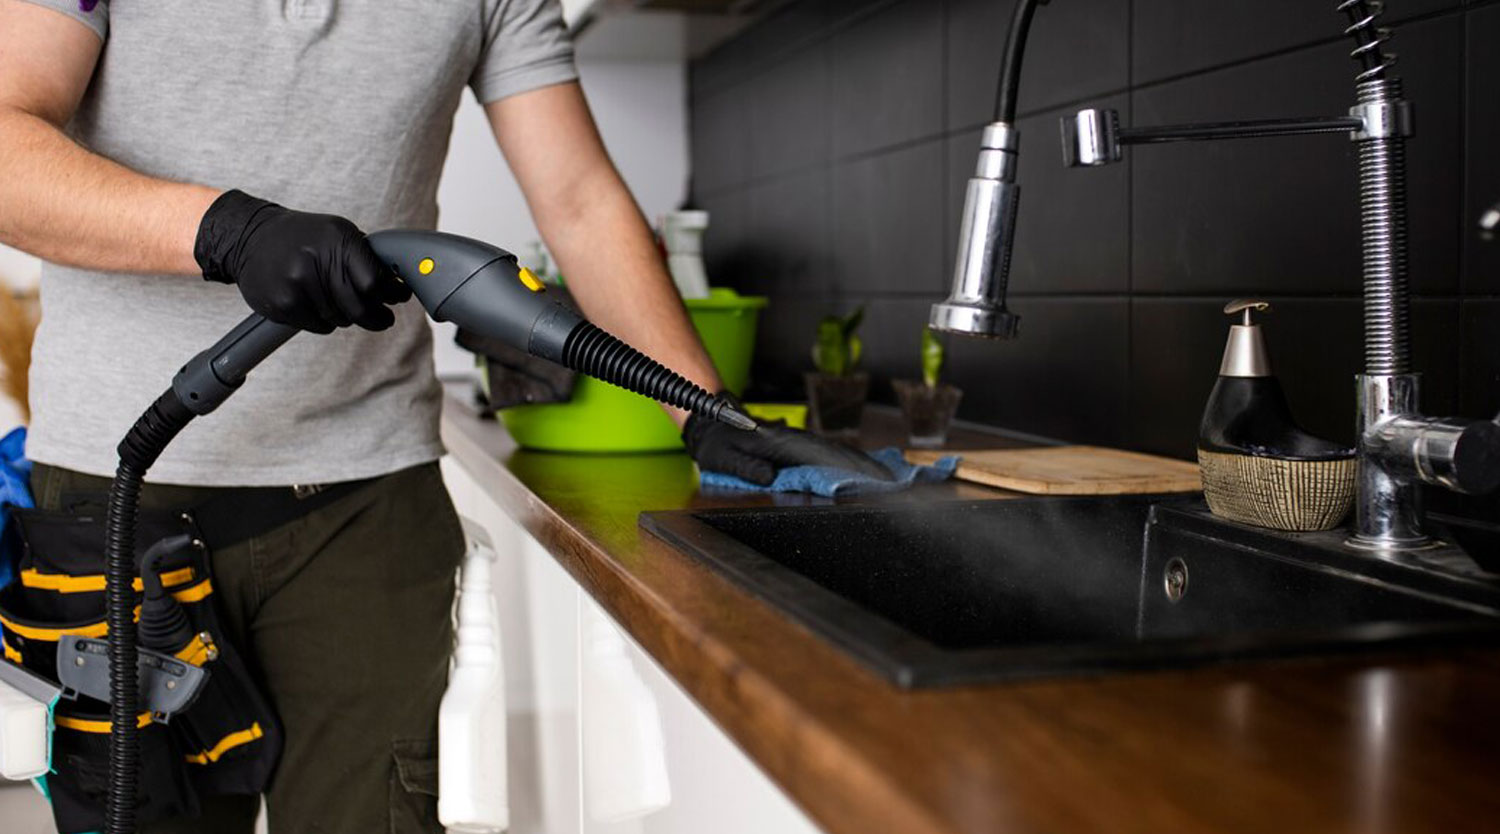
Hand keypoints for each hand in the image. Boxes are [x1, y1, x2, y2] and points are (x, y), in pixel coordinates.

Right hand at [194, 190, 409, 333]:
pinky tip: (315, 305)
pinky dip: (324, 322)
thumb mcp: (337, 233)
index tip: (396, 300)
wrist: (250, 237)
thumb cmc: (301, 237)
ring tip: (336, 301)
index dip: (389, 295)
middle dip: (377, 317)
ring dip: (346, 317)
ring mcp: (298, 283)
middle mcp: (317, 260)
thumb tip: (397, 285)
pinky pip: (319, 326)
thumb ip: (366, 257)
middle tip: (383, 319)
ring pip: (340, 319)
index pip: (374, 282)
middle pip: (360, 307)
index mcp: (337, 240)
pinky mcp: (283, 303)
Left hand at [683, 409, 892, 485]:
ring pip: (832, 453)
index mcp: (780, 444)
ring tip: (883, 478)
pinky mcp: (793, 447)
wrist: (709, 420)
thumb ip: (747, 466)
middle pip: (834, 453)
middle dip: (863, 467)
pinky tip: (856, 470)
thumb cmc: (718, 441)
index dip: (847, 467)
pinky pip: (823, 454)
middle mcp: (793, 440)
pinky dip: (843, 461)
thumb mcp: (725, 456)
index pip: (821, 457)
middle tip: (890, 481)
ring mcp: (795, 442)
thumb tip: (770, 478)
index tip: (871, 478)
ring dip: (857, 464)